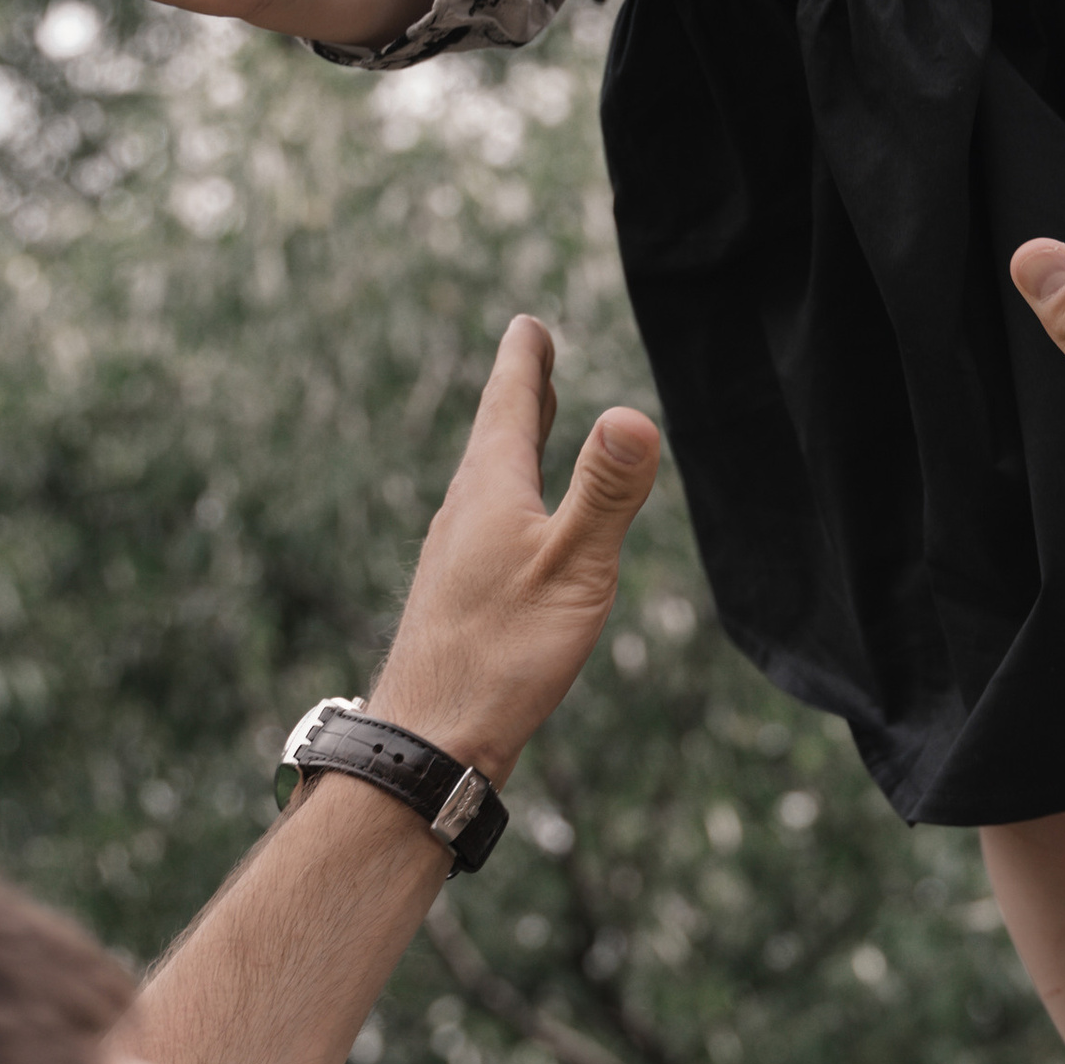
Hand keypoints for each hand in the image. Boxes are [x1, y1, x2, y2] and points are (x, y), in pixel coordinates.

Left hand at [368, 316, 659, 784]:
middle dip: (520, 394)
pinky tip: (516, 533)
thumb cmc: (502, 655)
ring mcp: (456, 556)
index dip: (525, 361)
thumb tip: (633, 414)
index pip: (509, 405)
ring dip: (512, 445)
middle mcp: (465, 514)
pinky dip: (509, 499)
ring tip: (528, 426)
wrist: (430, 740)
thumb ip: (604, 493)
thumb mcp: (572, 569)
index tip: (529, 324)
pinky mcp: (458, 597)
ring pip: (488, 482)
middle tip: (531, 354)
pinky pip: (487, 524)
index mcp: (490, 491)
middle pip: (495, 437)